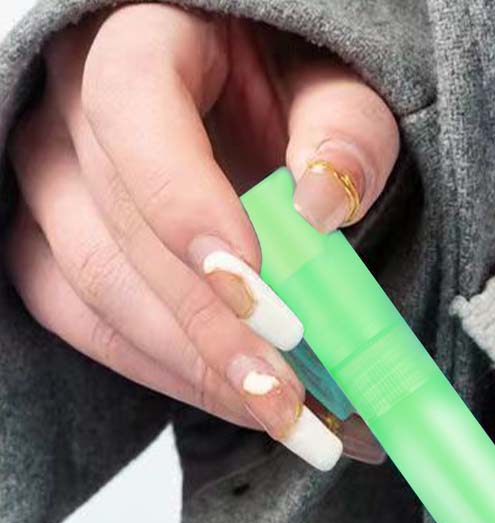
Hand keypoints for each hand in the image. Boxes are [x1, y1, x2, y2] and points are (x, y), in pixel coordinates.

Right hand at [6, 5, 398, 469]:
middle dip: (210, 329)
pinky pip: (81, 319)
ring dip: (188, 367)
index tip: (256, 284)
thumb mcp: (339, 85)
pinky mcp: (57, 242)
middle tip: (289, 397)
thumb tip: (324, 202)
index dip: (184, 203)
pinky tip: (229, 397)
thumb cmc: (291, 82)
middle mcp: (74, 108)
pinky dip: (159, 370)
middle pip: (116, 229)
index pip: (132, 107)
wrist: (246, 95)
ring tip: (279, 417)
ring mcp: (54, 181)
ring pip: (90, 290)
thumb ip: (344, 129)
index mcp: (142, 39)